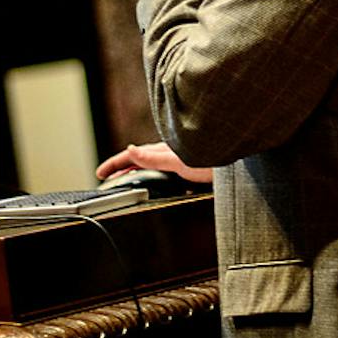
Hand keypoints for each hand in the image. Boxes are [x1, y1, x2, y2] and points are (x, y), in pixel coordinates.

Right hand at [96, 141, 212, 183]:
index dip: (114, 164)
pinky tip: (165, 187)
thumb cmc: (213, 161)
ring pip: (154, 165)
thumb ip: (153, 157)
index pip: (131, 156)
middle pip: (140, 160)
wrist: (237, 168)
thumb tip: (130, 150)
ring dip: (140, 173)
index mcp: (163, 150)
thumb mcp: (178, 161)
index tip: (100, 173)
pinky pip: (169, 173)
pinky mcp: (192, 168)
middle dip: (124, 168)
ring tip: (130, 181)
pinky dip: (160, 179)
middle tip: (109, 178)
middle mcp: (171, 153)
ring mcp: (181, 159)